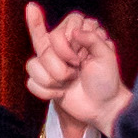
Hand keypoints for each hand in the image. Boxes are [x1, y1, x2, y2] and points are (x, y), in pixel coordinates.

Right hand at [22, 3, 127, 132]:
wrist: (101, 106)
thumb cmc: (105, 80)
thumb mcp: (106, 56)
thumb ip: (93, 39)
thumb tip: (75, 31)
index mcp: (73, 38)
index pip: (57, 32)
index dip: (66, 45)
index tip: (82, 57)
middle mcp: (58, 48)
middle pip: (44, 48)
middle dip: (61, 65)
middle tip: (78, 69)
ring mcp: (47, 64)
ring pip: (34, 65)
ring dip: (55, 79)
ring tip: (70, 81)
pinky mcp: (40, 79)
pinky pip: (31, 82)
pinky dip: (47, 91)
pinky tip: (61, 92)